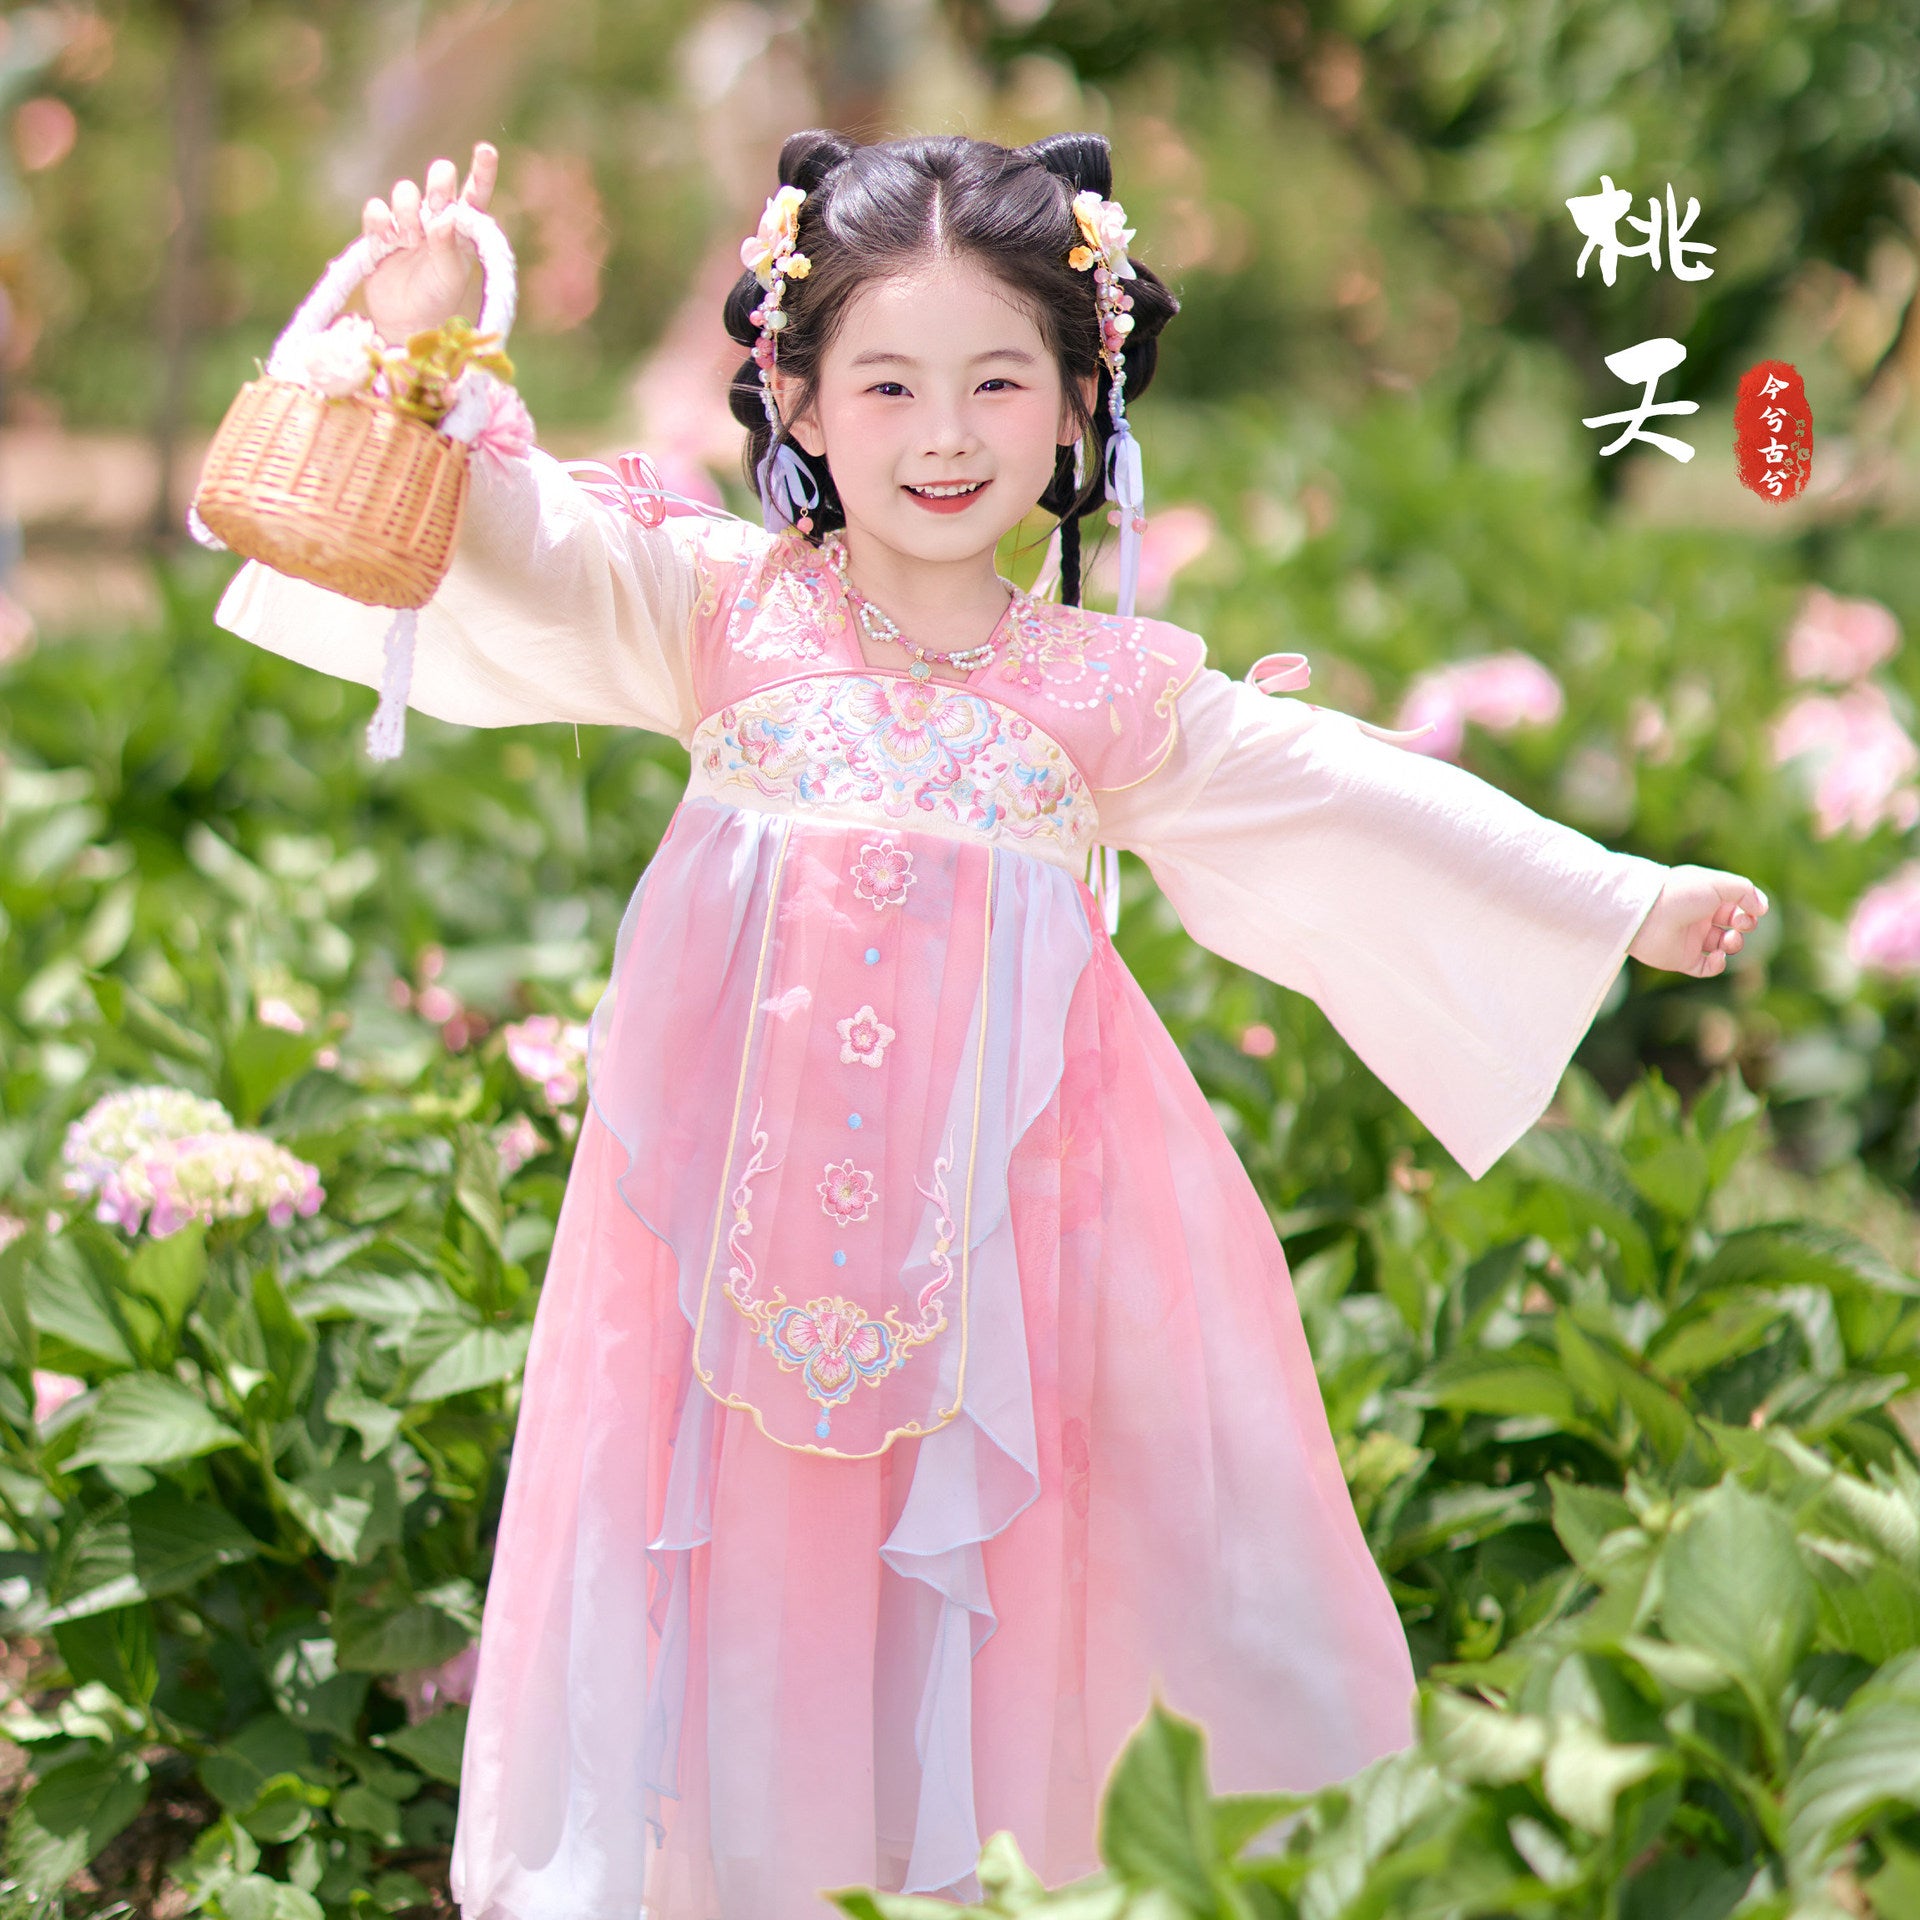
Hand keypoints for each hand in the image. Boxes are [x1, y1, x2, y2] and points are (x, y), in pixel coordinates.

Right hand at [360, 143, 497, 345]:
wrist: (407, 323)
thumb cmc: (439, 301)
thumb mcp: (451, 277)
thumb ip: (449, 248)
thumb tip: (443, 218)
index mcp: (463, 228)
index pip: (476, 192)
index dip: (482, 170)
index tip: (486, 149)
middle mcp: (438, 219)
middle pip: (439, 178)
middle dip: (438, 183)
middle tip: (438, 204)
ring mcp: (408, 223)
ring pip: (404, 191)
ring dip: (407, 210)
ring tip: (409, 240)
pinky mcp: (380, 233)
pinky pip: (376, 209)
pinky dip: (379, 220)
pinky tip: (386, 240)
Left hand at [1627, 863, 1769, 976]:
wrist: (1646, 915)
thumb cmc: (1681, 894)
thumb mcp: (1718, 884)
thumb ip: (1745, 891)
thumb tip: (1762, 909)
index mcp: (1706, 896)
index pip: (1737, 904)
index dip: (1750, 909)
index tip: (1752, 910)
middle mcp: (1699, 917)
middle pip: (1734, 925)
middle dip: (1745, 926)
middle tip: (1739, 924)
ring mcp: (1691, 938)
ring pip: (1724, 946)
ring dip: (1735, 944)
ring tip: (1728, 940)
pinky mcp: (1682, 959)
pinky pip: (1707, 967)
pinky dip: (1718, 965)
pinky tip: (1717, 956)